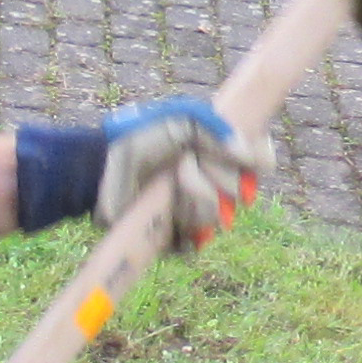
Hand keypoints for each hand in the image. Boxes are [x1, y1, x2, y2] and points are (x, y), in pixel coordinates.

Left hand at [101, 93, 263, 250]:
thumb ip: (219, 130)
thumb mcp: (181, 120)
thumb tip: (248, 152)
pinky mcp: (175, 237)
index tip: (258, 161)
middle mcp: (210, 183)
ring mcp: (193, 210)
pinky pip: (197, 242)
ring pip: (218, 217)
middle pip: (240, 191)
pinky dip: (187, 228)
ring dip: (194, 198)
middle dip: (214, 176)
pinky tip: (170, 212)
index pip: (257, 160)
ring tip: (169, 185)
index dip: (260, 161)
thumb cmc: (137, 139)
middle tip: (185, 164)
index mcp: (216, 154)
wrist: (101, 170)